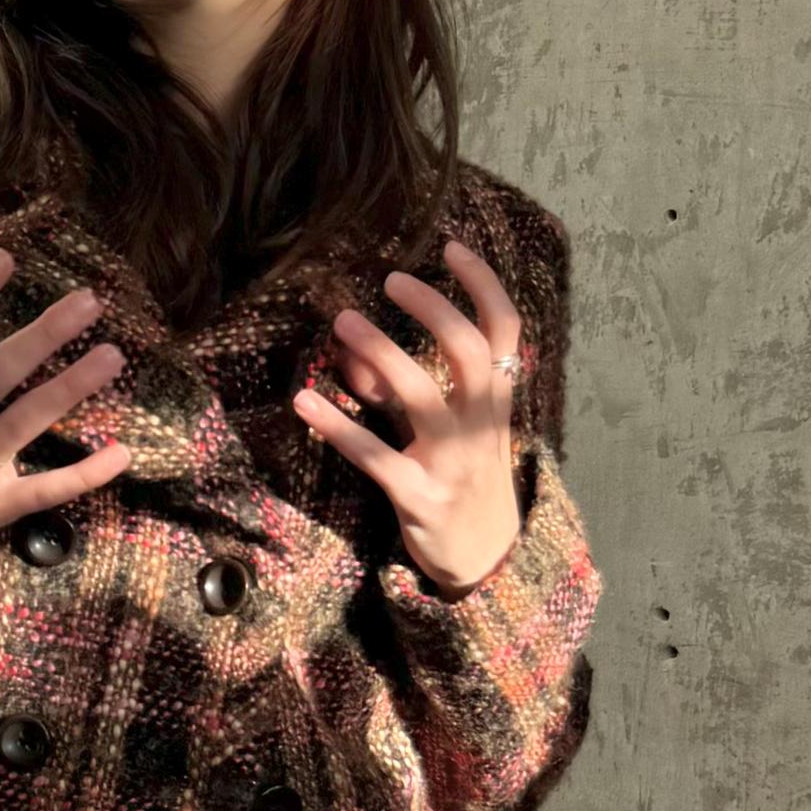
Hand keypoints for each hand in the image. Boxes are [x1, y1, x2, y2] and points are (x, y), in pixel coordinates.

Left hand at [291, 237, 525, 594]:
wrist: (488, 562)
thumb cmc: (465, 482)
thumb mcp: (450, 433)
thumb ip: (406, 391)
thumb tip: (351, 352)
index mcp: (499, 404)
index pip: (505, 332)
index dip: (483, 285)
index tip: (450, 247)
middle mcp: (482, 427)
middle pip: (469, 352)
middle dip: (433, 308)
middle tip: (392, 280)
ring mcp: (453, 463)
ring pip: (421, 396)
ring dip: (381, 353)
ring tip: (342, 322)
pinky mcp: (419, 498)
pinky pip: (375, 456)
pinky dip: (338, 427)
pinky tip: (305, 402)